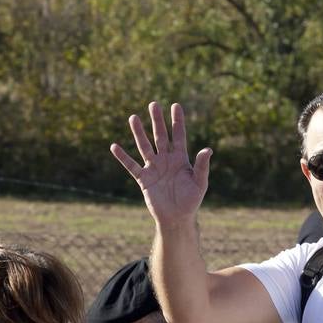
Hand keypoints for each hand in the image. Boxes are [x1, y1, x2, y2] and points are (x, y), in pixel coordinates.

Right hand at [109, 101, 211, 227]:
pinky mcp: (144, 179)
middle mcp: (166, 160)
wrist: (177, 218)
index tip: (175, 105)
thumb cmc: (191, 201)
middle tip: (153, 104)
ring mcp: (154, 168)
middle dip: (157, 121)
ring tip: (133, 117)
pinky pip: (131, 166)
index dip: (177, 121)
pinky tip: (114, 146)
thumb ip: (202, 166)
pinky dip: (123, 157)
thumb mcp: (200, 182)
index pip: (178, 136)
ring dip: (139, 133)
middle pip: (160, 136)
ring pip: (145, 146)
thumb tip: (207, 149)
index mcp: (181, 159)